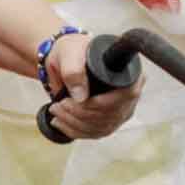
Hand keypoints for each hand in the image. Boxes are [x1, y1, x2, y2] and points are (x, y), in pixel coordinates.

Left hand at [35, 26, 139, 142]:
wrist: (64, 60)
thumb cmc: (71, 51)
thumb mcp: (69, 53)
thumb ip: (74, 71)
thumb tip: (81, 97)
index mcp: (127, 70)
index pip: (128, 95)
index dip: (104, 103)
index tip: (79, 100)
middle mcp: (128, 92)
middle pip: (112, 115)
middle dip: (81, 113)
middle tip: (60, 104)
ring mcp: (119, 109)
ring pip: (101, 127)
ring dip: (74, 123)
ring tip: (56, 110)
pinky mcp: (107, 121)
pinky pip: (93, 133)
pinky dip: (74, 130)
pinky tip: (59, 122)